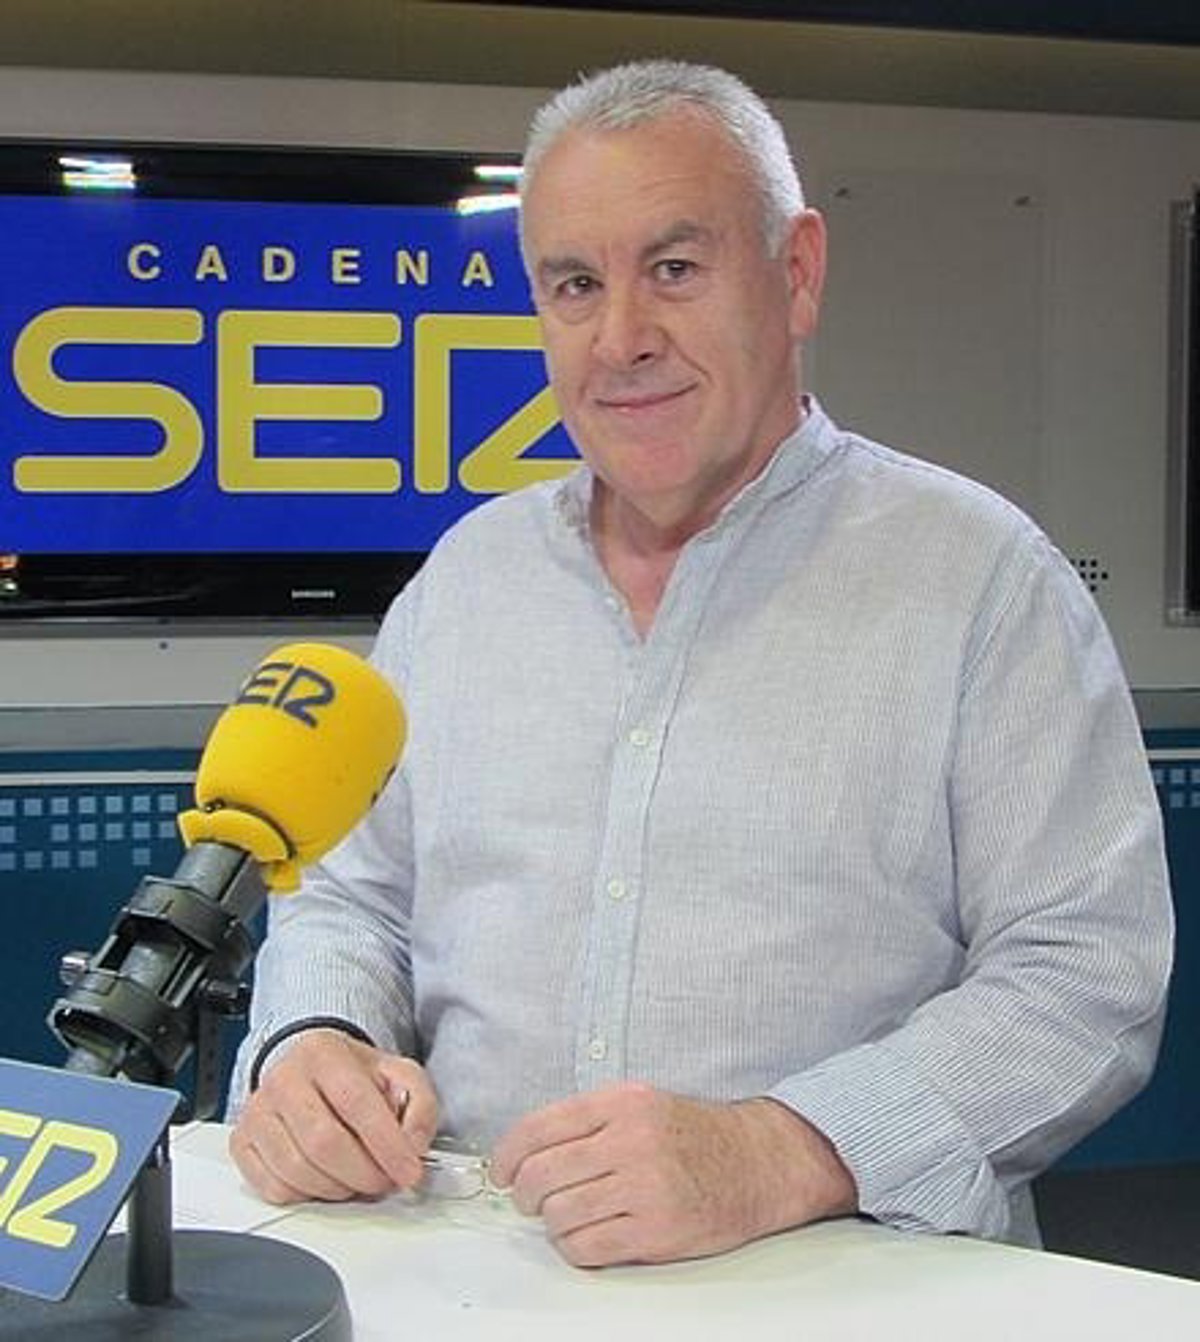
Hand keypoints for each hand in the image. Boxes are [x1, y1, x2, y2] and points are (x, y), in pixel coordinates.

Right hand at [229, 1028, 436, 1203]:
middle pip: (324, 1142)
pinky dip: (308, 1195)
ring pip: (299, 1171)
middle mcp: (283, 1078)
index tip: (409, 1171)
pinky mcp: (242, 1142)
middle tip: (386, 1181)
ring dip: (340, 1189)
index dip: (387, 1144)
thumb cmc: (353, 1076)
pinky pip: (274, 1188)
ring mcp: (257, 1112)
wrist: (311, 1069)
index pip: (356, 1102)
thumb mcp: (397, 1074)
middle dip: (365, 1173)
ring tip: (359, 1178)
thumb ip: (419, 1104)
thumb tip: (414, 1145)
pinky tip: (327, 1179)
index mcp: (323, 1052)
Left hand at [490, 1082, 856, 1267]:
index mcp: (622, 1102)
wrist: (757, 1162)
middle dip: (524, 1193)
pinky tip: (588, 1236)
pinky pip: (587, 1247)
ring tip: (568, 1217)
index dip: (507, 1154)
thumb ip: (589, 1120)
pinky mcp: (656, 1230)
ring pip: (559, 1214)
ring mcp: (645, 1187)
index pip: (539, 1127)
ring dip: (553, 1222)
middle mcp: (631, 1140)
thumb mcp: (642, 1103)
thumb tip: (525, 1151)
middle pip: (541, 1175)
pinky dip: (575, 1247)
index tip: (501, 1170)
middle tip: (530, 1199)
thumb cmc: (695, 1136)